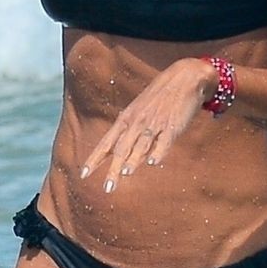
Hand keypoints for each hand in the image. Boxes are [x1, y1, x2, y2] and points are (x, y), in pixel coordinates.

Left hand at [80, 59, 213, 191]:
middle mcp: (136, 123)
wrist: (183, 79)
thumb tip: (120, 159)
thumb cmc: (158, 99)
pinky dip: (158, 151)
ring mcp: (154, 124)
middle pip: (121, 148)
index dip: (94, 160)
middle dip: (113, 169)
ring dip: (133, 160)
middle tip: (107, 188)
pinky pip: (164, 141)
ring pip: (140, 145)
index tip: (83, 175)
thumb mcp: (138, 113)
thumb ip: (129, 135)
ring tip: (125, 174)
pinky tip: (153, 163)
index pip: (106, 143)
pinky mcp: (172, 125)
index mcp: (125, 120)